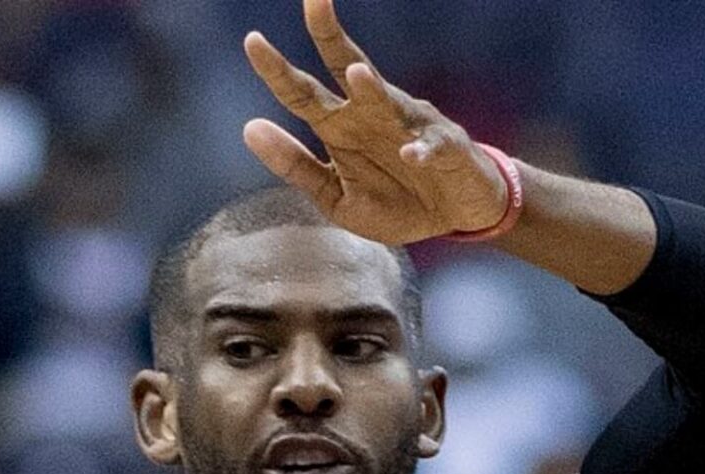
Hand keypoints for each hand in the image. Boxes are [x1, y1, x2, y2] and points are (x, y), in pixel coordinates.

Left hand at [243, 0, 507, 244]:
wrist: (455, 220)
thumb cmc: (394, 204)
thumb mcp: (334, 196)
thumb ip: (294, 165)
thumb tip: (249, 127)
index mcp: (341, 127)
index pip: (304, 93)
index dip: (278, 70)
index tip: (253, 41)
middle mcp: (373, 116)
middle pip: (347, 68)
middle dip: (329, 35)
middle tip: (314, 2)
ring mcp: (411, 127)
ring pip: (389, 102)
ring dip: (374, 91)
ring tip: (357, 75)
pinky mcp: (446, 150)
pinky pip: (431, 147)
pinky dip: (422, 150)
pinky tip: (410, 155)